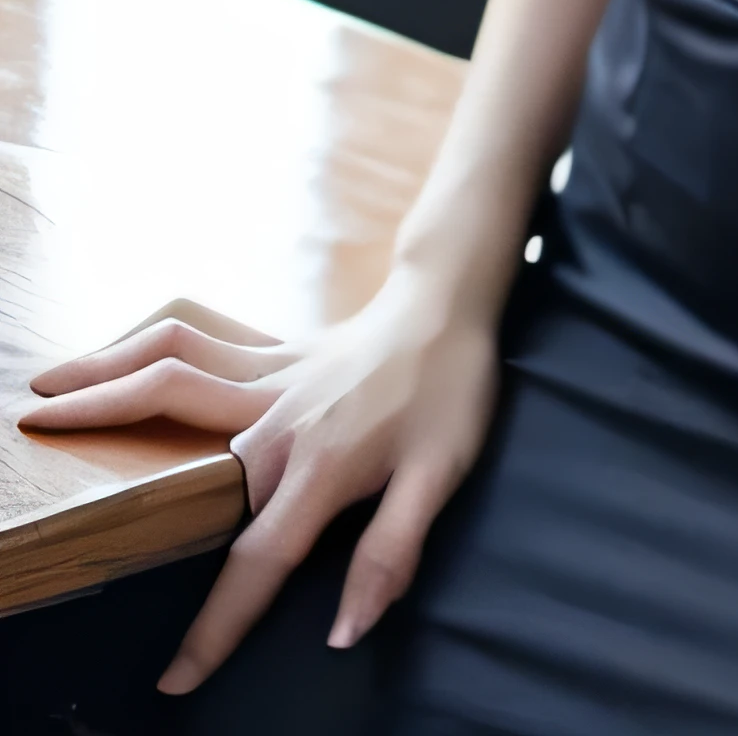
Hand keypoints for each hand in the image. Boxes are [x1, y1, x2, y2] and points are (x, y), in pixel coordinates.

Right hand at [21, 269, 498, 691]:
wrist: (448, 305)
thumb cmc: (450, 393)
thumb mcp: (441, 478)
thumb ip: (391, 554)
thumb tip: (344, 631)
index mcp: (317, 467)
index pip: (255, 563)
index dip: (217, 627)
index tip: (176, 678)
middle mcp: (274, 420)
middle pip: (171, 428)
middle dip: (104, 446)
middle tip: (32, 447)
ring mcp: (266, 378)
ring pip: (170, 369)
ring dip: (103, 376)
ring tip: (42, 392)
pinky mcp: (269, 353)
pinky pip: (198, 338)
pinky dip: (146, 342)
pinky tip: (111, 354)